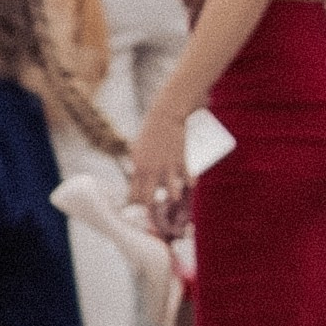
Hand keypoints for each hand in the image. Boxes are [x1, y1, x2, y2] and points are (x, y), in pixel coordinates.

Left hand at [128, 100, 190, 227]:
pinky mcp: (182, 160)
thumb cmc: (151, 132)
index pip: (133, 194)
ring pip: (170, 193)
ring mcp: (167, 166)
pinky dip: (190, 183)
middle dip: (153, 208)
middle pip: (148, 198)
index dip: (136, 204)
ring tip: (176, 196)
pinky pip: (187, 179)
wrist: (165, 116)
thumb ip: (139, 164)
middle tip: (157, 210)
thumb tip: (138, 178)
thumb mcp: (138, 148)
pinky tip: (191, 184)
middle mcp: (150, 169)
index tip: (140, 207)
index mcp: (137, 166)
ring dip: (174, 196)